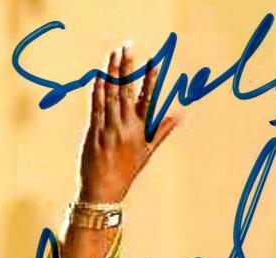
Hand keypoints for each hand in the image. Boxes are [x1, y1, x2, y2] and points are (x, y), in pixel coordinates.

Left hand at [78, 43, 179, 203]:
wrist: (103, 192)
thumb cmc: (125, 172)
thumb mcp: (148, 152)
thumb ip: (163, 130)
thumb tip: (182, 114)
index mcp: (142, 130)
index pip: (149, 98)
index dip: (150, 78)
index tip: (153, 60)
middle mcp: (127, 128)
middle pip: (128, 92)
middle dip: (127, 68)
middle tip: (127, 48)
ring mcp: (109, 130)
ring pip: (111, 97)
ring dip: (112, 74)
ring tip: (113, 56)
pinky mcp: (94, 134)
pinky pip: (96, 108)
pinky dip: (98, 92)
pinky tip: (99, 77)